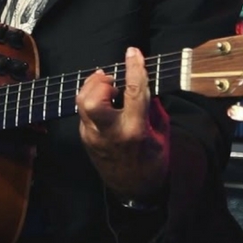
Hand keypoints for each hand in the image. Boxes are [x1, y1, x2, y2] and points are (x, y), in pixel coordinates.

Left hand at [76, 47, 169, 200]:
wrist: (134, 191)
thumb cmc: (153, 161)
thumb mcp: (161, 132)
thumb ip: (151, 106)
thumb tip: (142, 82)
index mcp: (134, 130)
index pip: (133, 91)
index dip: (134, 67)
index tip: (133, 52)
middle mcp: (109, 132)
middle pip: (92, 98)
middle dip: (100, 82)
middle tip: (114, 81)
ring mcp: (92, 136)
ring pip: (82, 101)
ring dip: (94, 87)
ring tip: (109, 87)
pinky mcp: (84, 137)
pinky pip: (83, 110)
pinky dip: (92, 99)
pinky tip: (105, 101)